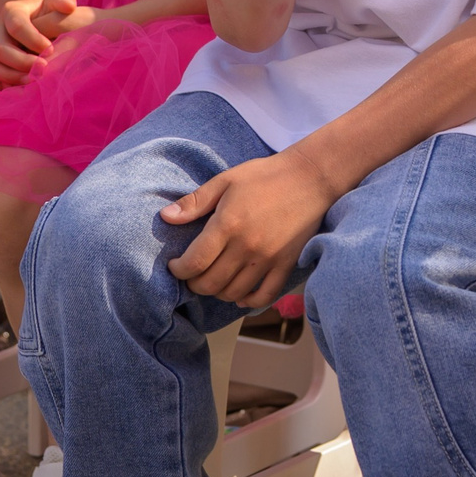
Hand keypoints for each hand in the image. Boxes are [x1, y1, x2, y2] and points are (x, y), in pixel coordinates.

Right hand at [0, 0, 89, 86]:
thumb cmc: (48, 13)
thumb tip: (69, 6)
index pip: (16, 26)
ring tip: (32, 81)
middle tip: (44, 69)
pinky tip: (19, 89)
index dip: (33, 40)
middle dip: (22, 62)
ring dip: (11, 76)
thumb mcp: (57, 1)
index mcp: (11, 11)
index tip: (51, 49)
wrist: (33, 23)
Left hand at [162, 148, 337, 307]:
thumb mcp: (226, 181)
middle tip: (192, 275)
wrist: (310, 177)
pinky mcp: (286, 265)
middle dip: (194, 284)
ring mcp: (268, 258)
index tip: (175, 266)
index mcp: (228, 224)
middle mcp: (247, 246)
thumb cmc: (264, 175)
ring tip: (213, 280)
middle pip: (211, 283)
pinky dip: (248, 301)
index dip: (179, 270)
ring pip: (234, 293)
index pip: (195, 262)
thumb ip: (195, 202)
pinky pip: (264, 295)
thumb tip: (165, 217)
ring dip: (218, 292)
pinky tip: (240, 294)